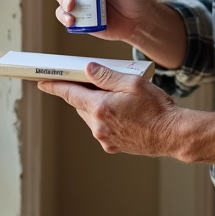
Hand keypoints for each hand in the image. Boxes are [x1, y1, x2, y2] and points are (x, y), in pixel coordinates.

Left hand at [38, 63, 179, 155]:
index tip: (42, 81)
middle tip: (90, 82)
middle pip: (80, 105)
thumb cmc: (157, 108)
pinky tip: (121, 113)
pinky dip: (104, 118)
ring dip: (95, 106)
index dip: (54, 86)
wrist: (172, 135)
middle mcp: (98, 126)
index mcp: (101, 107)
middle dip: (82, 93)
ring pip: (90, 117)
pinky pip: (101, 128)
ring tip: (115, 97)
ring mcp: (104, 138)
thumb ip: (106, 76)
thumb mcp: (132, 83)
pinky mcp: (112, 146)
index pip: (70, 93)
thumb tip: (87, 69)